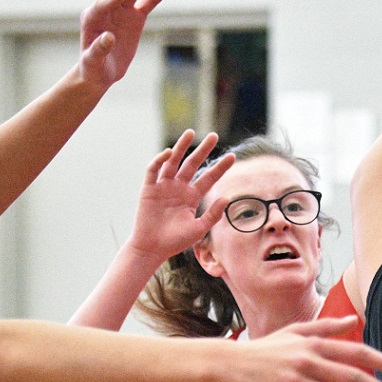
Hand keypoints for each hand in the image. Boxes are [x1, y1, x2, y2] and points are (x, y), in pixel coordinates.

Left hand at [78, 0, 178, 87]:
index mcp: (92, 20)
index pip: (101, 6)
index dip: (110, 0)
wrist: (101, 72)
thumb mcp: (93, 62)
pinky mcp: (136, 17)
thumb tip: (108, 37)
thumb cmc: (94, 68)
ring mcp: (122, 12)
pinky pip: (150, 2)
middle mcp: (106, 11)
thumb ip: (98, 50)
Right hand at [127, 130, 234, 263]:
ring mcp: (163, 187)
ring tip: (190, 132)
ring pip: (173, 162)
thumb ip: (212, 215)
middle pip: (192, 164)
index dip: (220, 167)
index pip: (209, 178)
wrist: (152, 249)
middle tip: (214, 136)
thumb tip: (227, 198)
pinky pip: (153, 170)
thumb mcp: (198, 229)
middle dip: (203, 150)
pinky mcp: (149, 189)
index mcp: (191, 197)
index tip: (232, 156)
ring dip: (181, 147)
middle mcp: (179, 188)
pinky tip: (168, 152)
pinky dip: (159, 160)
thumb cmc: (175, 241)